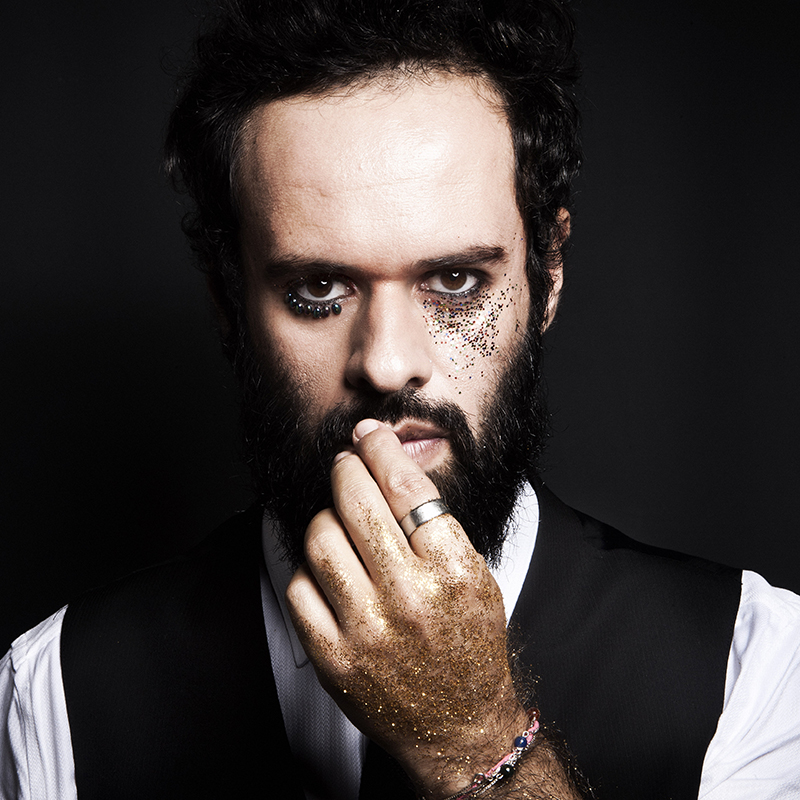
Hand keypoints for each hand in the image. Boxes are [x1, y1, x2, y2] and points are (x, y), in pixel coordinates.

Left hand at [286, 418, 528, 796]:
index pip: (405, 486)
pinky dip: (309, 565)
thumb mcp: (474, 573)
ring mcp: (367, 629)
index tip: (367, 434)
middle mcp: (409, 596)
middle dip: (345, 468)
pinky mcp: (334, 657)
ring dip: (325, 514)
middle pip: (357, 502)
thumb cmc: (468, 641)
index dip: (380, 448)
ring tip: (338, 517)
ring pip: (321, 537)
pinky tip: (327, 565)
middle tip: (345, 462)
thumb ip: (433, 522)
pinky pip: (301, 585)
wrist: (458, 723)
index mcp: (452, 569)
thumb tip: (385, 463)